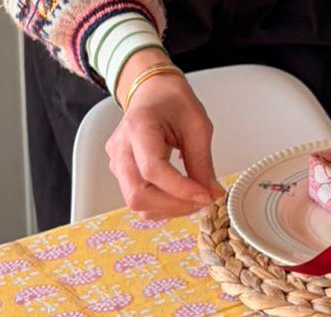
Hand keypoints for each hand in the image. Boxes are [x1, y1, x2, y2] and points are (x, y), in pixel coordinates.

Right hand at [107, 49, 224, 218]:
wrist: (151, 93)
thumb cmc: (173, 102)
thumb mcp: (197, 126)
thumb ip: (203, 162)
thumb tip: (213, 194)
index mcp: (139, 127)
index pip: (153, 170)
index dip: (181, 189)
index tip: (207, 195)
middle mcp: (121, 148)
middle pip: (138, 194)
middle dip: (174, 205)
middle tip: (203, 199)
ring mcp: (117, 162)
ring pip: (136, 202)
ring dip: (168, 209)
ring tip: (193, 197)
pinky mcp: (120, 172)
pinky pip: (137, 200)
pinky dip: (160, 206)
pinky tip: (179, 196)